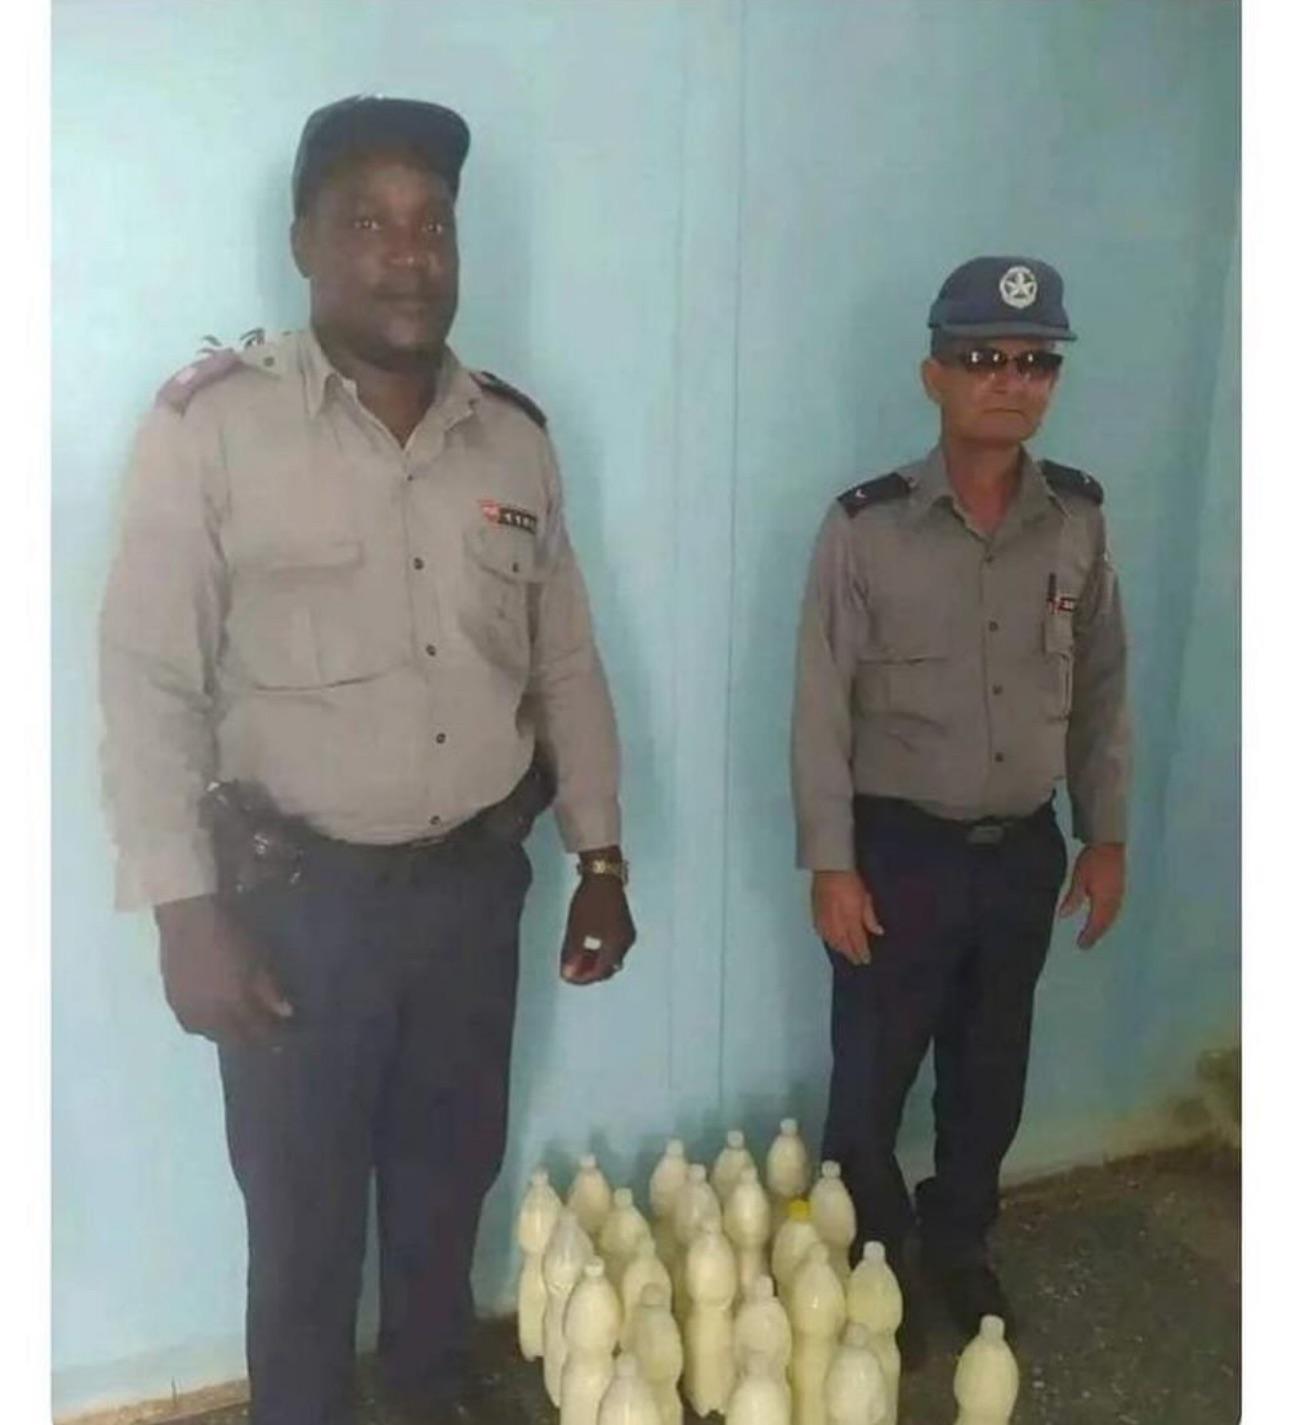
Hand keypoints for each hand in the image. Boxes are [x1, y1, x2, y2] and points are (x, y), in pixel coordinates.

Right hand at [154, 894, 293, 1042]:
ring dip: (228, 1035)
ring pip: (211, 1035)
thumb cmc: (230, 934)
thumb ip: (270, 990)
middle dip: (252, 1039)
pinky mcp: (172, 1001)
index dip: (275, 1034)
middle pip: (234, 1040)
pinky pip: (192, 1025)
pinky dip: (207, 1026)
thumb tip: (284, 1013)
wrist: (188, 918)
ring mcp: (187, 1010)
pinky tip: (214, 1015)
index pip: (259, 1032)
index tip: (287, 1031)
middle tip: (265, 1031)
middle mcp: (209, 1016)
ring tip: (240, 1025)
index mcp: (233, 1005)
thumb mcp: (258, 959)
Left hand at [560, 853, 635, 985]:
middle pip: (607, 968)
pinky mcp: (625, 926)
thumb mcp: (577, 929)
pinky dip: (600, 951)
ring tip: (576, 958)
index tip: (567, 977)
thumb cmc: (590, 900)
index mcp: (615, 946)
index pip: (599, 972)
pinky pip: (613, 947)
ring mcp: (627, 934)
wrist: (603, 874)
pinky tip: (586, 945)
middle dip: (588, 971)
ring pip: (611, 958)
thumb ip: (573, 954)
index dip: (582, 978)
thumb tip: (568, 974)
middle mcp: (625, 943)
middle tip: (571, 970)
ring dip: (594, 961)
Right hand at [812, 869, 883, 964]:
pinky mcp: (816, 915)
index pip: (857, 942)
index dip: (862, 953)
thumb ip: (870, 917)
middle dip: (850, 954)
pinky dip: (827, 940)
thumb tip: (878, 931)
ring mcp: (824, 920)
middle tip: (856, 961)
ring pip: (832, 941)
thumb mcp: (866, 897)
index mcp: (851, 919)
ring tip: (845, 953)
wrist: (829, 869)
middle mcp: (837, 923)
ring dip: (839, 948)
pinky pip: (821, 933)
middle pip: (844, 944)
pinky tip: (830, 941)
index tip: (866, 960)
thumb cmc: (850, 881)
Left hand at [1058, 842, 1125, 948]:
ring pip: (1112, 917)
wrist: (1110, 843)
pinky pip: (1116, 909)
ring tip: (1093, 935)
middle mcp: (1114, 901)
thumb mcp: (1079, 879)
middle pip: (1106, 923)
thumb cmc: (1093, 859)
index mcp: (1104, 900)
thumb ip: (1073, 898)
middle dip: (1096, 935)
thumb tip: (1063, 915)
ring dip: (1103, 928)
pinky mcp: (1121, 888)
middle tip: (1086, 945)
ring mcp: (1120, 894)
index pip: (1096, 924)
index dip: (1089, 936)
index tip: (1081, 945)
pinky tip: (1104, 918)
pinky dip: (1108, 918)